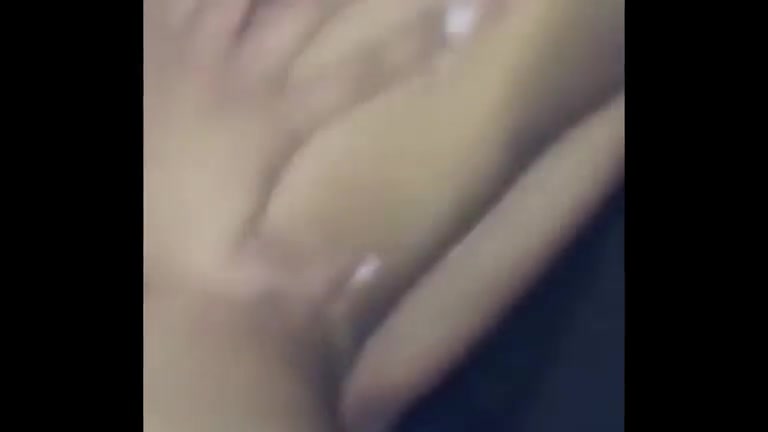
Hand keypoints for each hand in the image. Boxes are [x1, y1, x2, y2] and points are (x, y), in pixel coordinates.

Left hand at [143, 0, 458, 429]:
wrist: (107, 207)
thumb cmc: (161, 235)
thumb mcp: (235, 272)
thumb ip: (305, 274)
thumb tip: (375, 262)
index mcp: (267, 120)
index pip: (358, 78)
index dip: (414, 50)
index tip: (460, 20)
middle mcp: (236, 69)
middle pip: (308, 8)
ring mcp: (186, 44)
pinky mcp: (148, 36)